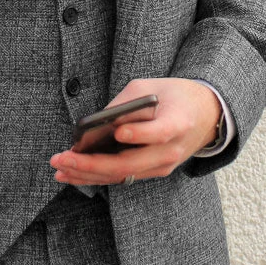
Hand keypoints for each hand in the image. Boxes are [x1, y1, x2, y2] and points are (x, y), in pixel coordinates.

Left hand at [49, 78, 221, 186]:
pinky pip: (123, 177)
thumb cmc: (174, 95)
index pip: (160, 132)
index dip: (139, 134)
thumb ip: (125, 104)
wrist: (205, 114)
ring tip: (59, 169)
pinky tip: (73, 174)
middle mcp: (171, 150)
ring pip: (123, 176)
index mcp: (178, 122)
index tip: (118, 132)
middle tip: (62, 158)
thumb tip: (95, 124)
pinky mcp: (154, 171)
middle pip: (131, 163)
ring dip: (88, 175)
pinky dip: (97, 176)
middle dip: (92, 164)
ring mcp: (163, 165)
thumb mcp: (151, 87)